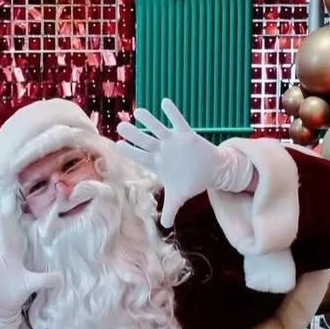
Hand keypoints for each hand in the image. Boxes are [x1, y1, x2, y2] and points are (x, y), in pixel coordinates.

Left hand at [116, 99, 249, 227]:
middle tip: (120, 125)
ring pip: (158, 129)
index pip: (140, 157)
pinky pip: (179, 121)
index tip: (117, 145)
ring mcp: (173, 142)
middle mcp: (162, 150)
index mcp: (157, 163)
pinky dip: (172, 112)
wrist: (211, 171)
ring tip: (138, 111)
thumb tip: (165, 227)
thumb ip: (170, 210)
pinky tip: (164, 101)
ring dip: (149, 120)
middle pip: (145, 141)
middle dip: (133, 134)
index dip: (129, 151)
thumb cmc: (191, 181)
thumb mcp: (179, 197)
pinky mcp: (187, 135)